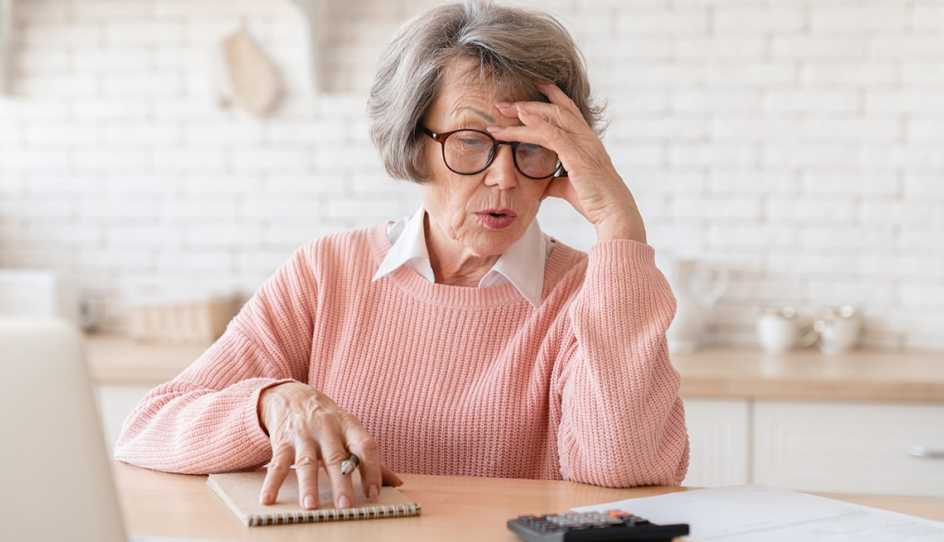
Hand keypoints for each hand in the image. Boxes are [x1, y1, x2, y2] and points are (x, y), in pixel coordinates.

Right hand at [257, 381, 402, 509]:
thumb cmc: (328, 420)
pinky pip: (277, 463)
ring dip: (308, 485)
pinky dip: (271, 483)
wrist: (292, 395)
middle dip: (341, 482)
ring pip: (307, 462)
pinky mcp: (282, 440)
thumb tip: (397, 482)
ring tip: (311, 505)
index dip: (372, 469)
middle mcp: (327, 428)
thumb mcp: (350, 431)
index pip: (365, 446)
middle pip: (336, 457)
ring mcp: (304, 434)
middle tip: (345, 505)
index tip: (374, 493)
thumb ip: (369, 457)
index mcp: (349, 426)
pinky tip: (267, 499)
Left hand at [486, 82, 645, 241]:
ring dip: (523, 112)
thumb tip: (543, 185)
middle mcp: (586, 137)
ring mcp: (583, 143)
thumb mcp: (570, 188)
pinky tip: (520, 117)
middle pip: (555, 109)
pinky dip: (534, 123)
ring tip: (501, 110)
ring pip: (549, 118)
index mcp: (586, 141)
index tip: (534, 86)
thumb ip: (556, 182)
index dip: (553, 96)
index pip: (569, 110)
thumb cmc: (595, 201)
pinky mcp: (577, 154)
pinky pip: (552, 133)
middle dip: (528, 103)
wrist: (614, 213)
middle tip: (502, 104)